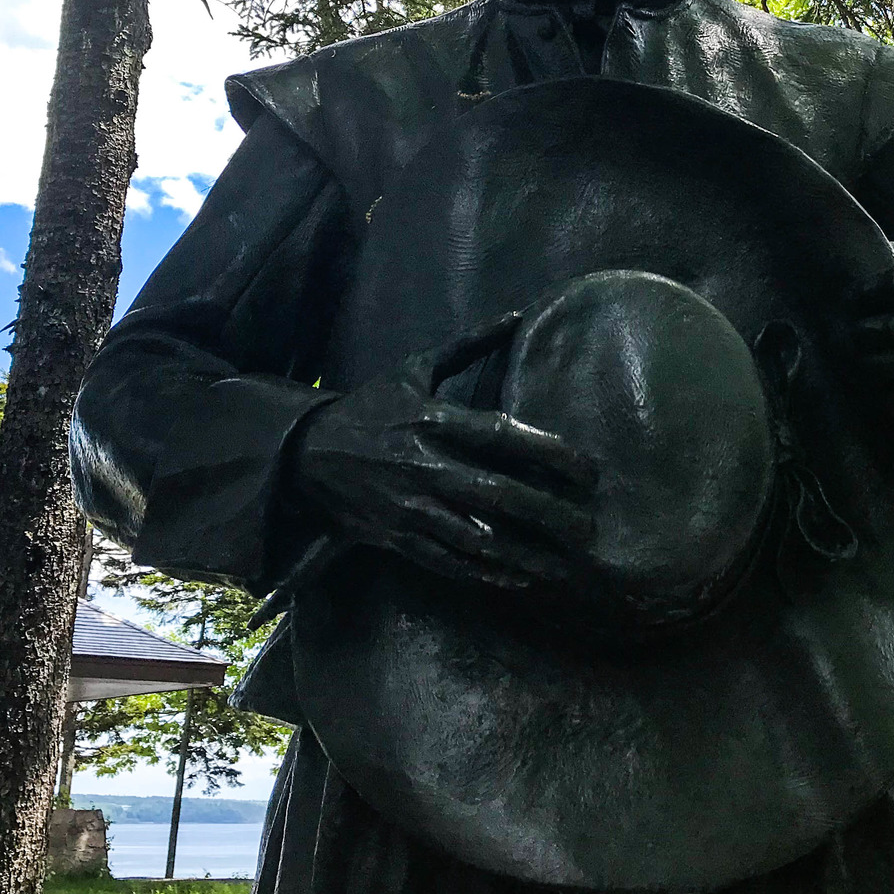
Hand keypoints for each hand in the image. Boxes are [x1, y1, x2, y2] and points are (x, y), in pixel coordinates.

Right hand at [293, 315, 598, 591]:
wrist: (306, 454)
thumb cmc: (371, 408)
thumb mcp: (415, 370)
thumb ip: (469, 344)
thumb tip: (519, 315)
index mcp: (432, 420)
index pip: (502, 436)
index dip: (549, 453)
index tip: (588, 470)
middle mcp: (425, 465)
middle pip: (497, 494)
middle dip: (548, 513)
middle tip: (587, 529)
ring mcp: (411, 506)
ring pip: (477, 537)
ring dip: (523, 554)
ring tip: (563, 565)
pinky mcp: (400, 537)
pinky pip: (448, 561)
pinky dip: (485, 573)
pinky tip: (519, 577)